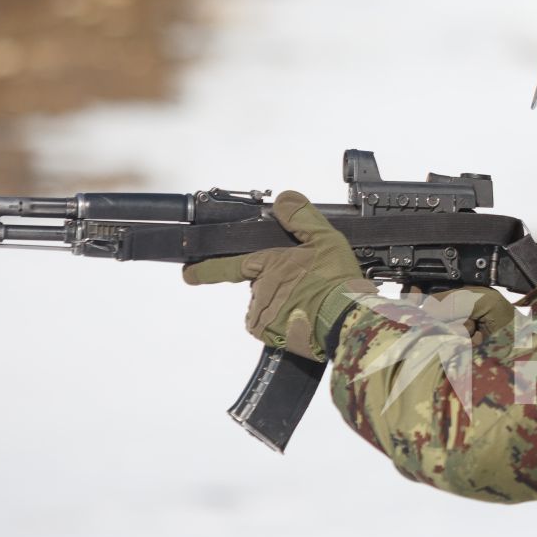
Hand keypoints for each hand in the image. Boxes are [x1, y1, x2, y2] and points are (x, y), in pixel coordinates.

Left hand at [182, 191, 375, 360]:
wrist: (348, 318)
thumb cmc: (337, 281)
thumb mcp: (325, 238)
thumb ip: (301, 216)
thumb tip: (282, 200)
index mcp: (268, 265)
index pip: (227, 266)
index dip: (205, 270)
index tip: (188, 273)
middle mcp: (260, 291)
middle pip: (258, 287)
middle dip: (275, 287)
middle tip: (303, 289)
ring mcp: (264, 316)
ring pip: (263, 309)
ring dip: (279, 307)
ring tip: (308, 305)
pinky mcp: (272, 336)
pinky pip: (270, 329)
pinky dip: (283, 325)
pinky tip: (303, 319)